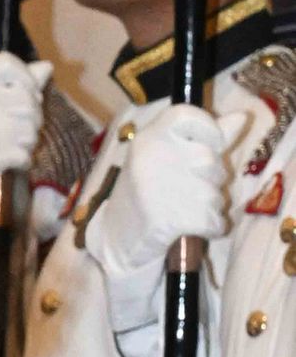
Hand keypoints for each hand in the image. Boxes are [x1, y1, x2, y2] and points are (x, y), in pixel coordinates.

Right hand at [0, 51, 49, 196]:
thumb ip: (15, 85)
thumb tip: (46, 67)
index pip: (6, 63)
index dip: (25, 77)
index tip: (25, 95)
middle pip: (26, 99)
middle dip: (31, 118)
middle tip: (18, 131)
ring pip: (29, 128)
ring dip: (28, 142)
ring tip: (12, 147)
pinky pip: (24, 154)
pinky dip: (23, 161)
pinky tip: (11, 163)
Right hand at [93, 102, 247, 270]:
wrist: (115, 242)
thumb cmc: (147, 195)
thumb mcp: (166, 159)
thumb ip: (203, 138)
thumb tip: (241, 118)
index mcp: (148, 138)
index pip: (186, 115)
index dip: (208, 128)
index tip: (212, 145)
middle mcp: (151, 157)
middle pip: (208, 159)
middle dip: (212, 178)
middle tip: (191, 190)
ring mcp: (157, 188)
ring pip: (213, 192)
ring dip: (211, 206)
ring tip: (189, 211)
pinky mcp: (166, 220)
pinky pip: (211, 220)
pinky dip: (212, 228)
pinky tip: (196, 229)